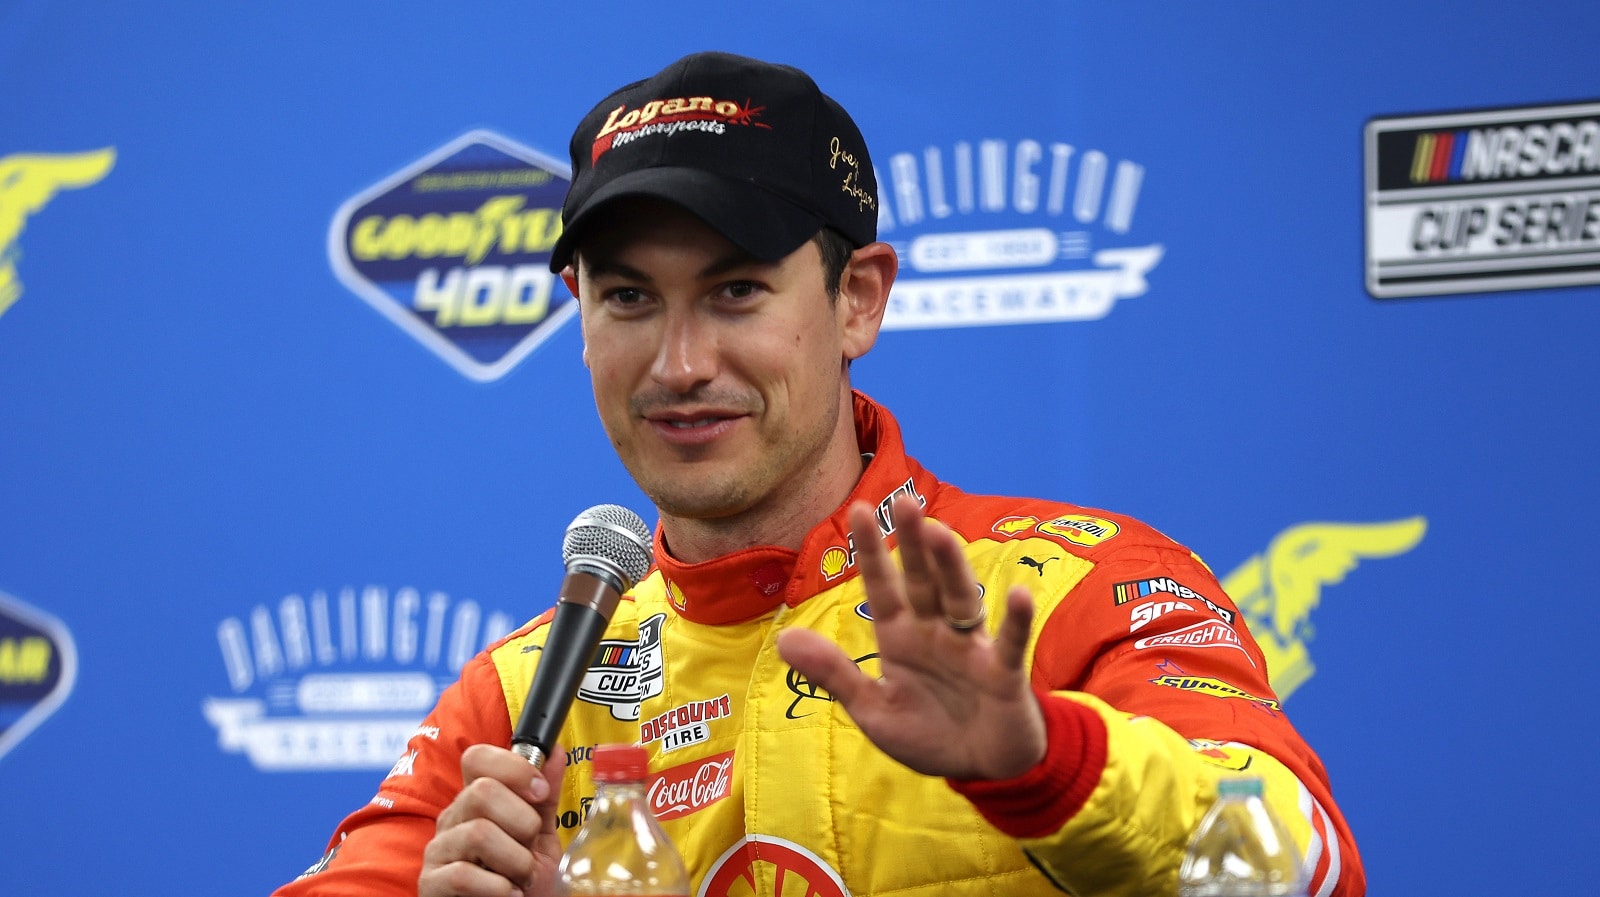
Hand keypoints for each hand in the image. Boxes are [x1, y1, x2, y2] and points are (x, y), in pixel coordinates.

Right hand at [418, 743, 568, 896]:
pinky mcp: (431, 883)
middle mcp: (452, 818)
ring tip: (521, 877)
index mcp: (476, 799)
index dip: (514, 768)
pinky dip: (498, 888)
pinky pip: (463, 875)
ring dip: (515, 861)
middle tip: (529, 848)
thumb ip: (544, 797)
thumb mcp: (540, 835)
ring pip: (478, 834)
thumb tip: (555, 752)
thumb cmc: (520, 878)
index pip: (477, 758)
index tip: (540, 793)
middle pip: (482, 792)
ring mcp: (438, 850)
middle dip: (522, 822)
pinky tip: (509, 894)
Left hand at [776, 496, 1046, 779]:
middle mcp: (935, 632)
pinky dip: (1016, 621)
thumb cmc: (928, 733)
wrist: (982, 770)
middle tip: (903, 502)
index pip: (882, 587)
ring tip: (938, 531)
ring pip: (960, 599)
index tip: (857, 510)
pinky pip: (1010, 643)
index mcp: (900, 637)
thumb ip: (833, 673)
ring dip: (950, 567)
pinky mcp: (1003, 673)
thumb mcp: (873, 709)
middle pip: (922, 581)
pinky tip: (1019, 594)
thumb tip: (782, 639)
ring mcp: (971, 648)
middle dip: (911, 544)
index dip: (870, 552)